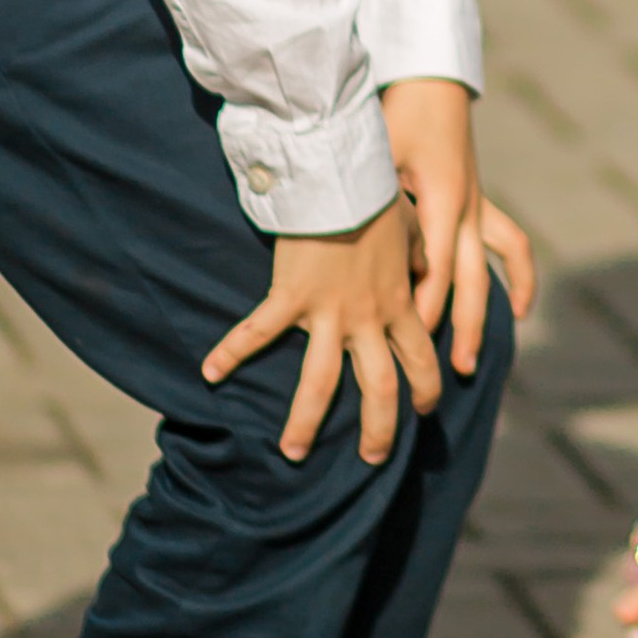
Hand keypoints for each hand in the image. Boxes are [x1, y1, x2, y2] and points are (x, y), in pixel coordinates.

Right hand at [202, 193, 443, 466]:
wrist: (344, 179)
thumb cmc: (379, 198)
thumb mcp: (414, 231)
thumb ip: (420, 259)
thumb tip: (428, 269)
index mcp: (399, 304)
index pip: (420, 359)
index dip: (426, 388)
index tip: (425, 410)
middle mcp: (367, 319)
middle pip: (378, 388)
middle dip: (378, 428)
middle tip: (374, 458)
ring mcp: (328, 314)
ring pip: (321, 382)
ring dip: (306, 422)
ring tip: (292, 454)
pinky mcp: (289, 298)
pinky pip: (257, 334)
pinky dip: (231, 353)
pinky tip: (209, 375)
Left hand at [382, 77, 537, 374]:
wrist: (428, 81)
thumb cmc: (395, 114)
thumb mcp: (374, 154)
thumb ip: (368, 197)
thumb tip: (336, 228)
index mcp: (441, 201)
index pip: (435, 269)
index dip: (423, 309)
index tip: (406, 347)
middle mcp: (467, 210)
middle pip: (467, 281)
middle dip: (460, 328)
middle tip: (451, 372)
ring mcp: (477, 207)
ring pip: (492, 270)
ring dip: (486, 315)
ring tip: (471, 361)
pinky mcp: (479, 202)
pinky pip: (509, 245)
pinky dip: (518, 277)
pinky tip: (520, 309)